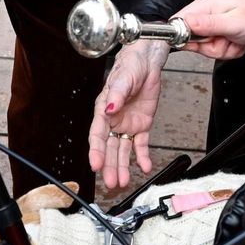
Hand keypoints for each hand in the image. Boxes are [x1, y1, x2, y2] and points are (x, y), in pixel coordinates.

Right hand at [87, 39, 167, 189]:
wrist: (148, 62)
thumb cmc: (131, 66)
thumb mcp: (124, 78)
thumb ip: (117, 94)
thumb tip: (110, 108)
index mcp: (104, 110)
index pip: (98, 135)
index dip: (96, 151)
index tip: (96, 165)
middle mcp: (113, 120)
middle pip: (110, 148)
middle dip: (109, 166)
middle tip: (111, 182)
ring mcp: (127, 124)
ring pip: (123, 150)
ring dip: (122, 166)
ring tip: (122, 181)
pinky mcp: (141, 125)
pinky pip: (141, 144)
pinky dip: (143, 156)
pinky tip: (145, 167)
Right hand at [178, 0, 244, 58]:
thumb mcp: (233, 23)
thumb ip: (208, 25)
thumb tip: (185, 23)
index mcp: (205, 6)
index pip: (178, 22)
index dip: (183, 37)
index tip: (199, 44)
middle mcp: (206, 14)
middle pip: (192, 41)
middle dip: (211, 47)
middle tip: (226, 40)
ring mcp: (213, 23)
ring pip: (207, 48)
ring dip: (224, 49)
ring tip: (236, 40)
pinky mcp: (220, 31)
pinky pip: (217, 48)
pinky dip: (230, 49)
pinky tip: (239, 41)